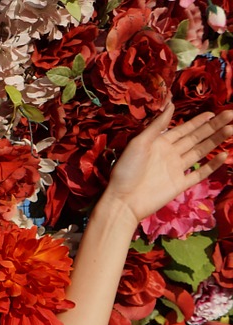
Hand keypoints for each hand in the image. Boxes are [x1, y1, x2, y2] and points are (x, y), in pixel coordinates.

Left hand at [102, 103, 232, 222]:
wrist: (122, 201)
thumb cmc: (126, 170)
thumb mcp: (139, 143)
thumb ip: (157, 125)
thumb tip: (172, 104)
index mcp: (160, 143)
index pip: (184, 129)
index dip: (199, 121)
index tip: (214, 112)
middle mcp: (170, 154)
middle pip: (196, 138)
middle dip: (213, 127)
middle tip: (231, 115)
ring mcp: (176, 169)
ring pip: (200, 152)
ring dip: (216, 141)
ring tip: (232, 129)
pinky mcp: (180, 184)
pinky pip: (199, 173)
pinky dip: (212, 165)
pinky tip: (224, 155)